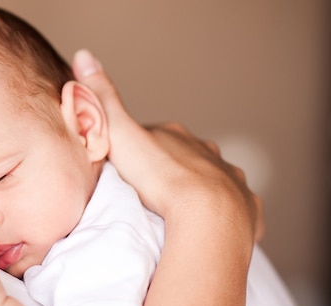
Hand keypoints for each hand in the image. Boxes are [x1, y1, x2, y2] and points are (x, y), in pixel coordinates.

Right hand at [72, 49, 263, 241]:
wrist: (208, 216)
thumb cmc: (161, 178)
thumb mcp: (120, 136)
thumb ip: (103, 101)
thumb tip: (84, 56)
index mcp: (179, 138)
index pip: (156, 138)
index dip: (140, 150)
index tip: (127, 167)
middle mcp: (209, 154)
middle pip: (187, 158)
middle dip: (173, 170)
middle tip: (153, 193)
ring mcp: (231, 180)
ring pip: (213, 181)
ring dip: (198, 192)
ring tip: (180, 212)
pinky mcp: (246, 208)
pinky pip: (234, 208)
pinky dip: (221, 214)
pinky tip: (208, 225)